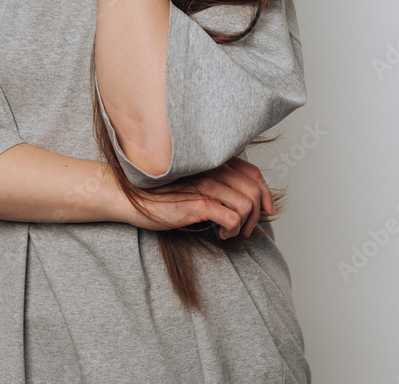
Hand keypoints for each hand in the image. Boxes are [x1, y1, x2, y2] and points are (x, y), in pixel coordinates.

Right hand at [115, 157, 274, 238]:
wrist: (131, 195)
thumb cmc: (160, 192)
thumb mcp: (191, 182)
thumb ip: (212, 183)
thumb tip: (236, 200)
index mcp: (213, 163)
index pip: (254, 172)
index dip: (266, 192)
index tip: (267, 210)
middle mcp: (213, 171)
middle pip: (255, 189)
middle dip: (259, 213)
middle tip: (248, 228)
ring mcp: (205, 186)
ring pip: (247, 203)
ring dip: (246, 223)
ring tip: (232, 232)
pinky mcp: (197, 203)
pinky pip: (232, 217)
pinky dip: (233, 230)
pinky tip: (220, 234)